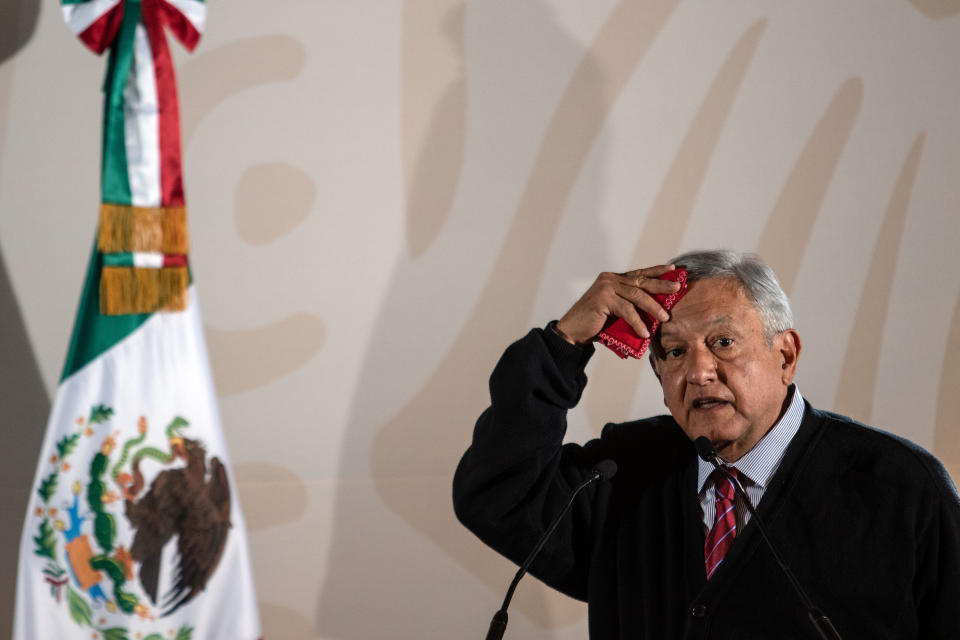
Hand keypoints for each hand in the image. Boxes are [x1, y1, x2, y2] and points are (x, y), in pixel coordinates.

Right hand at [555, 265, 680, 345]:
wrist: (573, 331)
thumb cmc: (595, 323)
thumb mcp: (616, 310)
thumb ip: (630, 304)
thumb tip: (657, 310)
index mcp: (613, 279)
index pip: (639, 273)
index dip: (656, 271)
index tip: (672, 269)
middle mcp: (609, 279)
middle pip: (641, 281)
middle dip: (661, 285)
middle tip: (677, 288)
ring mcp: (606, 287)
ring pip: (637, 295)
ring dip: (653, 307)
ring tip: (665, 317)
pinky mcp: (603, 299)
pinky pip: (627, 310)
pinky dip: (638, 322)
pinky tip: (645, 333)